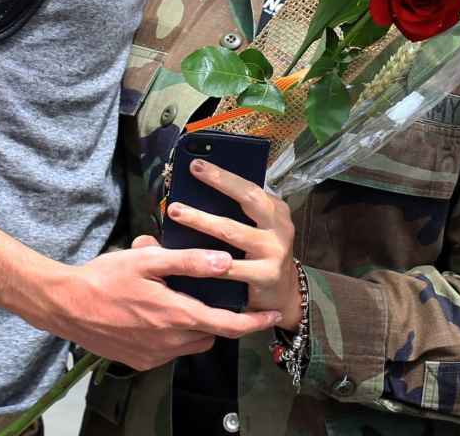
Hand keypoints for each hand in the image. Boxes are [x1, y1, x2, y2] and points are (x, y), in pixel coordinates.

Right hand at [35, 245, 281, 370]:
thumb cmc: (105, 278)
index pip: (228, 325)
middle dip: (216, 318)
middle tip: (203, 293)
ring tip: (172, 299)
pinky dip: (170, 335)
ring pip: (189, 343)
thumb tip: (226, 262)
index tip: (271, 316)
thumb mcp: (147, 259)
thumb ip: (188, 262)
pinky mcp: (138, 362)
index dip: (253, 323)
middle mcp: (169, 342)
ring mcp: (153, 356)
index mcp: (176, 315)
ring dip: (191, 326)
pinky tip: (151, 314)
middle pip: (210, 334)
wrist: (65, 305)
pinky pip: (167, 351)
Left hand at [164, 158, 302, 329]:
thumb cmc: (261, 256)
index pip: (249, 186)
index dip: (223, 174)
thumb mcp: (257, 230)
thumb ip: (238, 213)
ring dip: (201, 219)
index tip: (197, 163)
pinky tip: (186, 256)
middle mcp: (279, 226)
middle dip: (219, 181)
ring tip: (176, 211)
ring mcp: (275, 250)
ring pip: (231, 230)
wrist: (283, 296)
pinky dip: (206, 261)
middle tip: (193, 170)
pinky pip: (229, 267)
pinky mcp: (266, 275)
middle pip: (248, 198)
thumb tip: (197, 193)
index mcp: (276, 210)